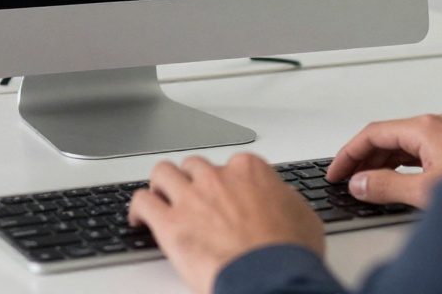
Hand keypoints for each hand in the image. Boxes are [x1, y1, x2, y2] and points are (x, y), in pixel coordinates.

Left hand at [129, 153, 323, 293]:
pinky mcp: (169, 223)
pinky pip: (143, 201)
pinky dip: (138, 207)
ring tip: (162, 197)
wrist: (269, 277)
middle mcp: (217, 177)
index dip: (227, 180)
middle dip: (193, 179)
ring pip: (163, 173)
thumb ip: (286, 200)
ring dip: (162, 184)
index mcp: (249, 171)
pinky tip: (140, 218)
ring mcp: (191, 197)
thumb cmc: (287, 253)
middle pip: (195, 166)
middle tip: (193, 196)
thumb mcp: (303, 217)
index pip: (231, 164)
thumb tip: (283, 201)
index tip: (226, 192)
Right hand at [325, 113, 441, 208]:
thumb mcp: (426, 192)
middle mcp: (438, 124)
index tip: (336, 170)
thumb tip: (361, 183)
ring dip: (383, 162)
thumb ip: (387, 187)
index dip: (349, 152)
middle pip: (389, 135)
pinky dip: (402, 163)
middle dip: (364, 157)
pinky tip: (397, 178)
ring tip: (366, 182)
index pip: (374, 133)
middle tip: (346, 178)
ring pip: (405, 143)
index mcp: (427, 126)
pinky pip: (421, 150)